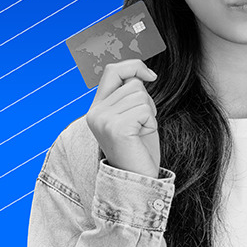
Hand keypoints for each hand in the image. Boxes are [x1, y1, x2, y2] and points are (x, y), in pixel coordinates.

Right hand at [85, 59, 160, 178]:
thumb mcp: (130, 115)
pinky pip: (144, 110)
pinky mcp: (116, 128)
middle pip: (133, 84)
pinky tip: (141, 138)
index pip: (112, 71)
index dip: (134, 66)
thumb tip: (141, 71)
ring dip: (149, 114)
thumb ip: (128, 93)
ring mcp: (103, 120)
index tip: (151, 76)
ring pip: (140, 96)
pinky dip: (150, 123)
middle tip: (141, 125)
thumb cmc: (138, 148)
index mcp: (96, 108)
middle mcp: (95, 112)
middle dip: (146, 102)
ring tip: (140, 132)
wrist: (136, 180)